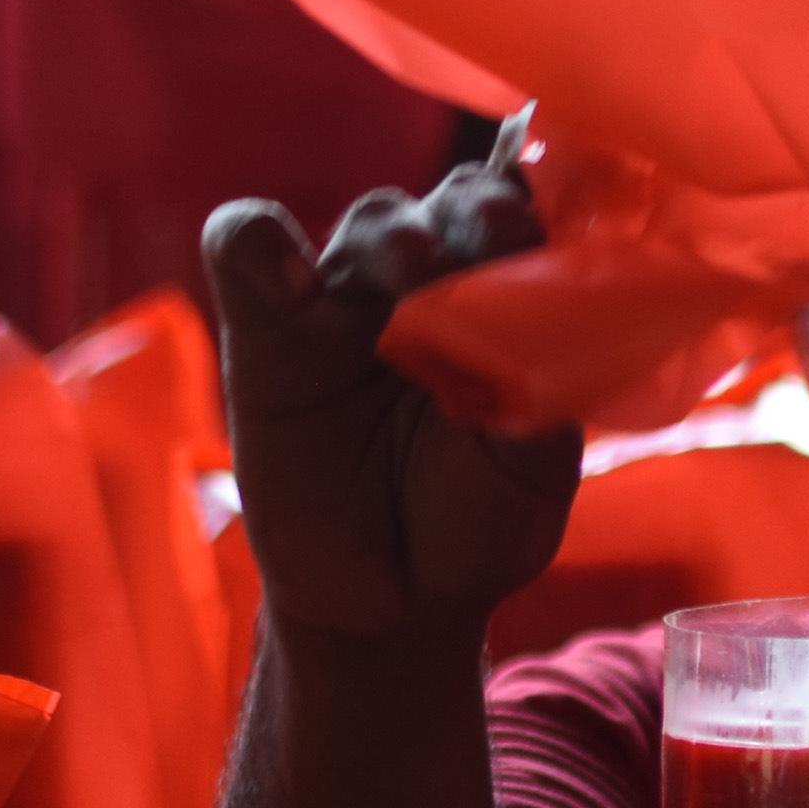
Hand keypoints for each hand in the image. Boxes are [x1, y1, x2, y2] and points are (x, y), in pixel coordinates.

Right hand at [201, 167, 581, 645]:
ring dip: (401, 235)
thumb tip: (542, 327)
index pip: (532, 213)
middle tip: (497, 239)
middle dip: (484, 211)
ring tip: (417, 275)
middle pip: (457, 202)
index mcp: (513, 301)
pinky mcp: (268, 328)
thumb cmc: (474, 524)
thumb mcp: (530, 473)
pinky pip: (244, 246)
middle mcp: (438, 280)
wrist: (391, 606)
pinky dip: (260, 244)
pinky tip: (293, 283)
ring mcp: (351, 298)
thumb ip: (542, 394)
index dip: (549, 202)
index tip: (564, 221)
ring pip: (374, 219)